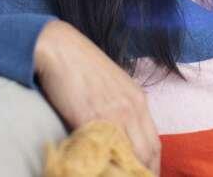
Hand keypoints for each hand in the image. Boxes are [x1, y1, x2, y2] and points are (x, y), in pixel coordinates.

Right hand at [35, 20, 160, 174]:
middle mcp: (131, 108)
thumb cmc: (81, 65)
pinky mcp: (91, 118)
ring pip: (131, 156)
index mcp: (138, 100)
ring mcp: (113, 114)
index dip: (151, 166)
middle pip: (147, 153)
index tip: (143, 176)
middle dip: (143, 173)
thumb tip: (121, 136)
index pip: (154, 143)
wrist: (58, 47)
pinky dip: (106, 166)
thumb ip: (120, 109)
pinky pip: (105, 151)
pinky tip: (99, 171)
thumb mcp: (111, 86)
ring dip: (126, 172)